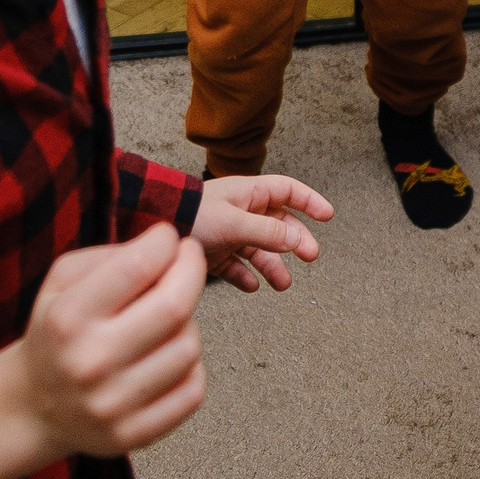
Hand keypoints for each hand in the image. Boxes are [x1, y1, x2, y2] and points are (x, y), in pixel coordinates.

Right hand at [0, 224, 205, 478]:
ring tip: (164, 320)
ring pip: (189, 347)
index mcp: (66, 319)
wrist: (33, 406)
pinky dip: (189, 367)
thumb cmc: (58, 331)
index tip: (170, 238)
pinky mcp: (132, 435)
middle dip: (192, 271)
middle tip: (188, 261)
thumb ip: (112, 255)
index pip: (138, 266)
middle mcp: (88, 363)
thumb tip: (168, 247)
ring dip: (186, 324)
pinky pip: (193, 390)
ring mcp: (111, 405)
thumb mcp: (63, 280)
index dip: (166, 242)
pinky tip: (166, 357)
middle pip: (175, 306)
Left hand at [192, 174, 332, 293]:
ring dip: (274, 266)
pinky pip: (237, 267)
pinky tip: (251, 287)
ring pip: (261, 250)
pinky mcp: (214, 253)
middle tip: (310, 257)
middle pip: (280, 225)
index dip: (309, 202)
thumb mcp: (233, 221)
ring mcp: (228, 233)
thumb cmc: (191, 214)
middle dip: (297, 241)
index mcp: (249, 194)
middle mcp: (242, 212)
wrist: (151, 225)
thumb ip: (266, 231)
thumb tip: (295, 239)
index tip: (327, 216)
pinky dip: (245, 277)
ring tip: (283, 284)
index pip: (288, 192)